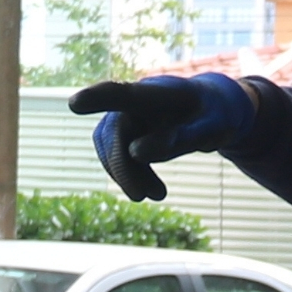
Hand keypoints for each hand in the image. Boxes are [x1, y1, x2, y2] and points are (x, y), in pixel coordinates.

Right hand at [65, 72, 255, 198]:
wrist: (213, 108)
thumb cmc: (216, 115)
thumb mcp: (213, 128)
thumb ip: (182, 138)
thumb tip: (137, 153)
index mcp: (159, 93)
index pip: (123, 93)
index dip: (97, 98)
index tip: (74, 104)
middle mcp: (137, 99)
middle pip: (115, 130)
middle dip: (123, 166)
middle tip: (141, 197)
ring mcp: (129, 112)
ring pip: (111, 144)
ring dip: (126, 173)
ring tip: (157, 195)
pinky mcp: (126, 129)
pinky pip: (115, 152)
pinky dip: (128, 173)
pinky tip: (149, 189)